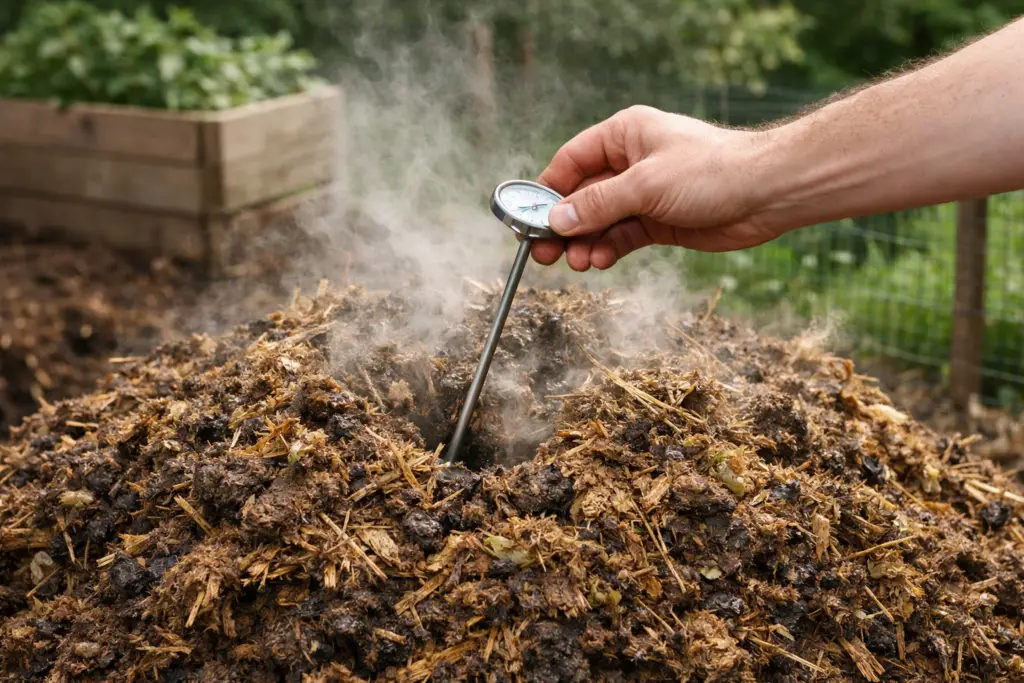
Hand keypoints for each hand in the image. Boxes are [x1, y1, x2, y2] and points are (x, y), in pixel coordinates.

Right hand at [533, 105, 780, 270]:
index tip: (529, 219)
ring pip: (600, 221)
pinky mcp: (658, 222)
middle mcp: (630, 163)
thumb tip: (557, 220)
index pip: (571, 162)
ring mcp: (644, 194)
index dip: (547, 191)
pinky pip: (621, 236)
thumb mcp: (645, 185)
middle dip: (564, 225)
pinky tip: (599, 262)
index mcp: (623, 136)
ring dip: (585, 242)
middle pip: (582, 196)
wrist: (767, 193)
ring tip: (578, 263)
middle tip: (544, 253)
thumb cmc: (711, 171)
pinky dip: (608, 249)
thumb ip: (598, 205)